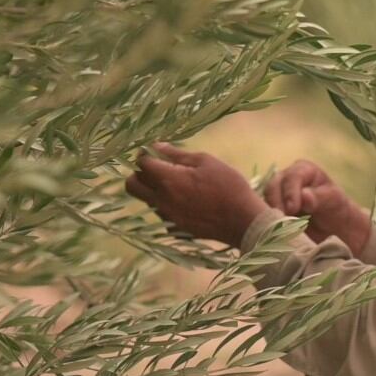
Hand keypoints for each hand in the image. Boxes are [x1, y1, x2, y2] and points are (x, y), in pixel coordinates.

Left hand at [125, 143, 270, 247]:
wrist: (243, 221)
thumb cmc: (228, 186)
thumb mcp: (206, 162)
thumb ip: (177, 154)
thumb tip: (156, 146)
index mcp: (168, 179)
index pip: (141, 163)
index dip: (145, 154)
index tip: (155, 152)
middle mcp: (161, 200)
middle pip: (131, 185)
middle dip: (139, 173)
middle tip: (157, 168)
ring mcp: (166, 217)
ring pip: (146, 200)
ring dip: (154, 190)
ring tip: (179, 185)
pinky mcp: (174, 229)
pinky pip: (161, 214)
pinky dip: (167, 205)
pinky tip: (187, 203)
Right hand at [265, 160, 370, 254]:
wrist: (334, 228)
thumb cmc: (336, 209)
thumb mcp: (333, 201)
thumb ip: (319, 197)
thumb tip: (304, 196)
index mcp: (303, 170)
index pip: (292, 177)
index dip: (290, 192)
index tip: (292, 209)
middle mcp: (286, 179)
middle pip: (273, 187)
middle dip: (276, 203)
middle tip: (282, 221)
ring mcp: (277, 195)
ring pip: (265, 201)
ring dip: (270, 215)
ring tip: (280, 229)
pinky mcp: (272, 210)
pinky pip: (263, 215)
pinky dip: (267, 223)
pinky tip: (274, 233)